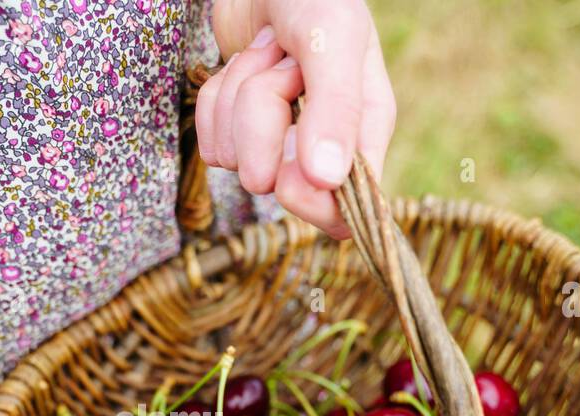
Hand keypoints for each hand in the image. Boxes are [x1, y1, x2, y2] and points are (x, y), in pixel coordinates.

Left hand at [196, 0, 396, 238]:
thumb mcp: (332, 36)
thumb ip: (337, 105)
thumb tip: (327, 180)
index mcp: (366, 131)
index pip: (346, 214)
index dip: (310, 201)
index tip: (288, 169)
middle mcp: (325, 146)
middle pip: (279, 185)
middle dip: (262, 125)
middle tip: (281, 72)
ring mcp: (279, 144)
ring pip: (238, 162)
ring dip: (237, 101)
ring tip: (265, 54)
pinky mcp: (240, 136)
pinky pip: (213, 146)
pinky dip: (214, 103)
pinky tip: (241, 66)